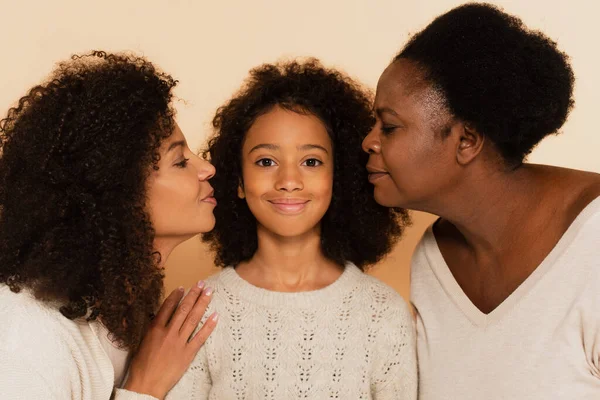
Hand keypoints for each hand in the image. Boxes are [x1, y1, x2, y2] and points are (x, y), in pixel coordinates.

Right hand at [123, 282, 217, 398]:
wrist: (146, 384)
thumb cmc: (141, 365)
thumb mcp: (142, 342)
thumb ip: (152, 328)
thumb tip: (159, 316)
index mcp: (155, 329)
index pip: (167, 307)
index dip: (176, 296)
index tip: (183, 287)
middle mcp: (168, 333)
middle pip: (183, 309)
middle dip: (193, 295)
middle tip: (202, 284)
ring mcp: (179, 342)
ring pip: (193, 319)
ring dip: (202, 304)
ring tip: (210, 292)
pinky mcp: (187, 353)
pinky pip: (200, 337)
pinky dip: (209, 326)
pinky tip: (215, 316)